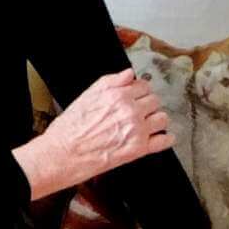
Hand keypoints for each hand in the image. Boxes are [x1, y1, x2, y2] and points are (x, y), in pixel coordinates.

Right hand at [14, 68, 171, 198]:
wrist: (63, 154)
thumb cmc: (70, 128)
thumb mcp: (88, 95)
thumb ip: (112, 82)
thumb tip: (129, 74)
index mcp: (118, 95)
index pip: (143, 86)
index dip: (140, 92)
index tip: (137, 97)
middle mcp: (131, 111)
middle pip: (154, 101)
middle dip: (148, 106)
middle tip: (140, 113)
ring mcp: (137, 130)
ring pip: (162, 119)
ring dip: (157, 121)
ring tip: (148, 125)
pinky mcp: (139, 149)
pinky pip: (164, 141)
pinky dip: (165, 139)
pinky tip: (161, 139)